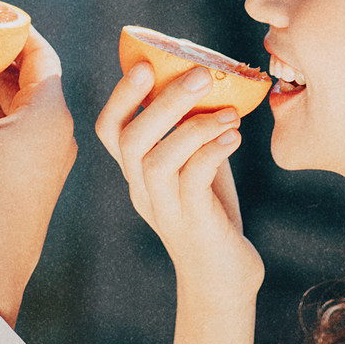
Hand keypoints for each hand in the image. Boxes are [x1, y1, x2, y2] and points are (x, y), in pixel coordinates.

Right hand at [96, 63, 263, 306]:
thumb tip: (208, 77)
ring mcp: (165, 210)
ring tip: (230, 111)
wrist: (223, 280)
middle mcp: (142, 191)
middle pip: (132, 140)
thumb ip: (193, 130)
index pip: (109, 130)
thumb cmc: (212, 214)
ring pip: (157, 161)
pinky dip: (212, 152)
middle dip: (163, 101)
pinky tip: (235, 137)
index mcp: (137, 173)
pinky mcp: (193, 226)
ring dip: (194, 127)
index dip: (121, 95)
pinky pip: (192, 182)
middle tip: (199, 73)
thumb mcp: (196, 165)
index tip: (146, 63)